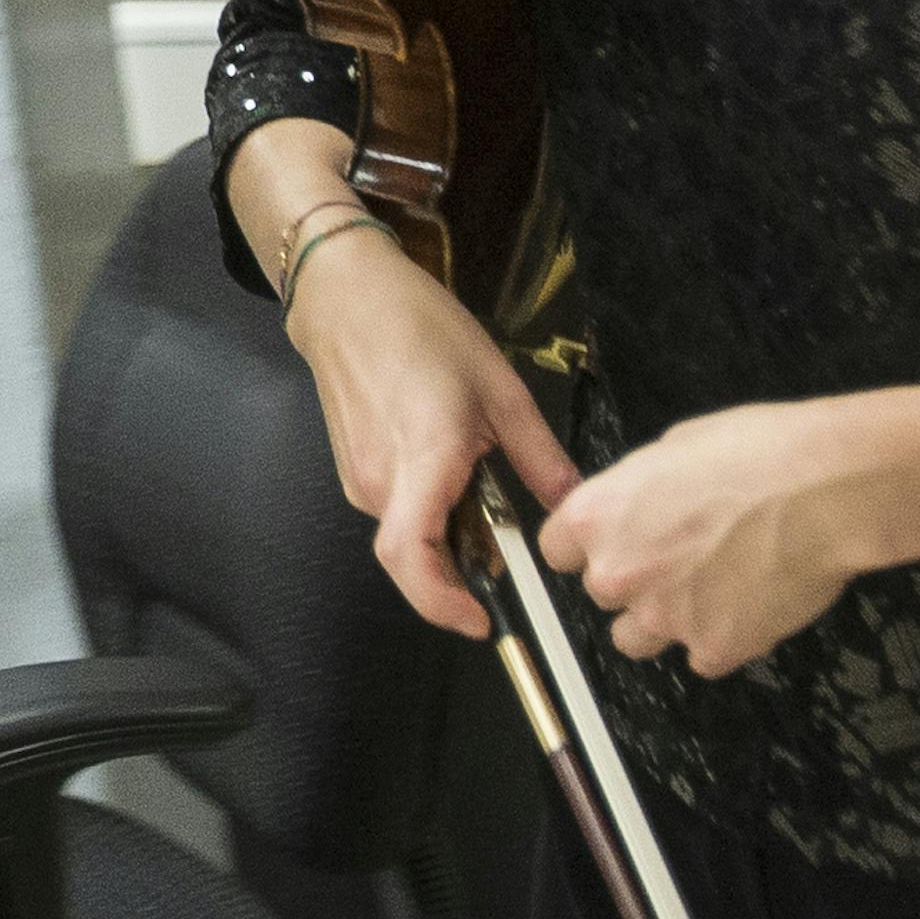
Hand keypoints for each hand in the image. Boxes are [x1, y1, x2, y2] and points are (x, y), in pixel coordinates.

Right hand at [286, 224, 580, 639]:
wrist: (347, 298)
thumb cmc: (423, 329)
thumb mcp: (501, 388)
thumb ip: (538, 455)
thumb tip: (572, 504)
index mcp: (423, 460)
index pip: (413, 557)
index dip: (444, 602)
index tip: (481, 620)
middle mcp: (381, 482)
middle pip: (416, 558)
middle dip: (461, 572)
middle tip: (503, 554)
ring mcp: (359, 480)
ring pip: (406, 536)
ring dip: (446, 536)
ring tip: (481, 488)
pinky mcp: (351, 472)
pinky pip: (394, 511)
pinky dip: (427, 512)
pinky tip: (452, 471)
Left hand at [538, 398, 860, 677]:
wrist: (827, 489)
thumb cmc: (760, 449)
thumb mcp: (679, 444)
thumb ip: (640, 489)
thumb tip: (639, 506)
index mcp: (600, 515)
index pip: (555, 550)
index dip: (585, 545)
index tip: (612, 540)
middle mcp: (619, 573)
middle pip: (601, 594)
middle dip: (634, 577)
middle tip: (682, 552)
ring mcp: (665, 619)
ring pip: (638, 637)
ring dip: (664, 617)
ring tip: (713, 583)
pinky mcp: (713, 651)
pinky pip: (701, 655)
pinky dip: (720, 635)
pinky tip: (750, 600)